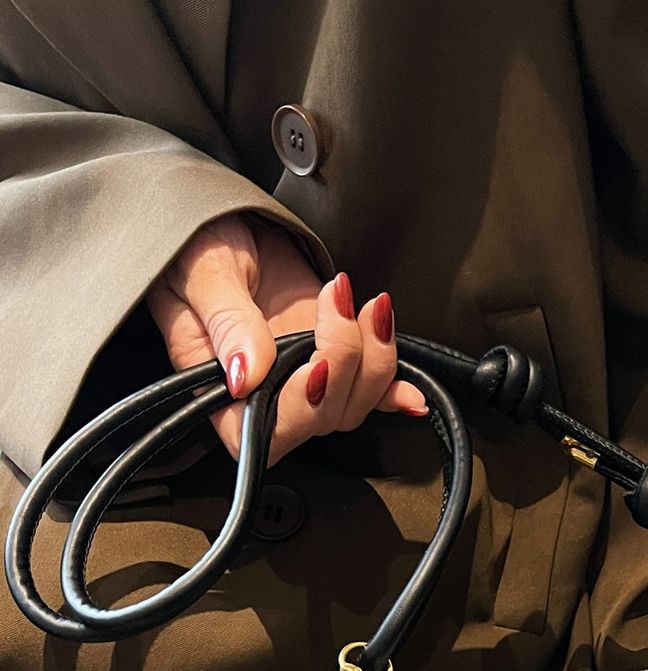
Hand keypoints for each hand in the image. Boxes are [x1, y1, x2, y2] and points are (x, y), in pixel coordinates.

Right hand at [147, 214, 427, 464]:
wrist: (225, 222)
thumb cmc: (195, 248)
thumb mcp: (203, 274)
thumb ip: (226, 323)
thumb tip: (247, 373)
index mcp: (219, 392)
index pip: (264, 432)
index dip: (300, 409)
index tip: (316, 363)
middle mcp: (263, 398)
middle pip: (321, 418)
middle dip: (344, 363)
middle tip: (333, 300)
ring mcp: (301, 382)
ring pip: (353, 405)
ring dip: (375, 360)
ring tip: (366, 304)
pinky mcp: (332, 360)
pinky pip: (369, 391)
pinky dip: (394, 391)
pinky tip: (412, 395)